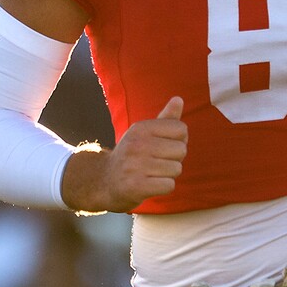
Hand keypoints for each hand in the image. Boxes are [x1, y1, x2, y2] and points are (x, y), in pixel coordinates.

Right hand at [62, 96, 187, 212]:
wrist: (104, 181)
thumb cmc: (132, 155)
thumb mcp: (144, 134)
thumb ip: (165, 119)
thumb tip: (179, 99)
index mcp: (141, 128)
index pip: (181, 129)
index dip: (179, 140)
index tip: (164, 146)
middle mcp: (137, 144)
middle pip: (182, 149)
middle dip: (174, 159)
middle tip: (157, 162)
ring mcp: (135, 166)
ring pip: (177, 169)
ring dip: (168, 174)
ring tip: (152, 173)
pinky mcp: (136, 186)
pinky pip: (169, 185)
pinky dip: (164, 187)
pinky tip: (150, 184)